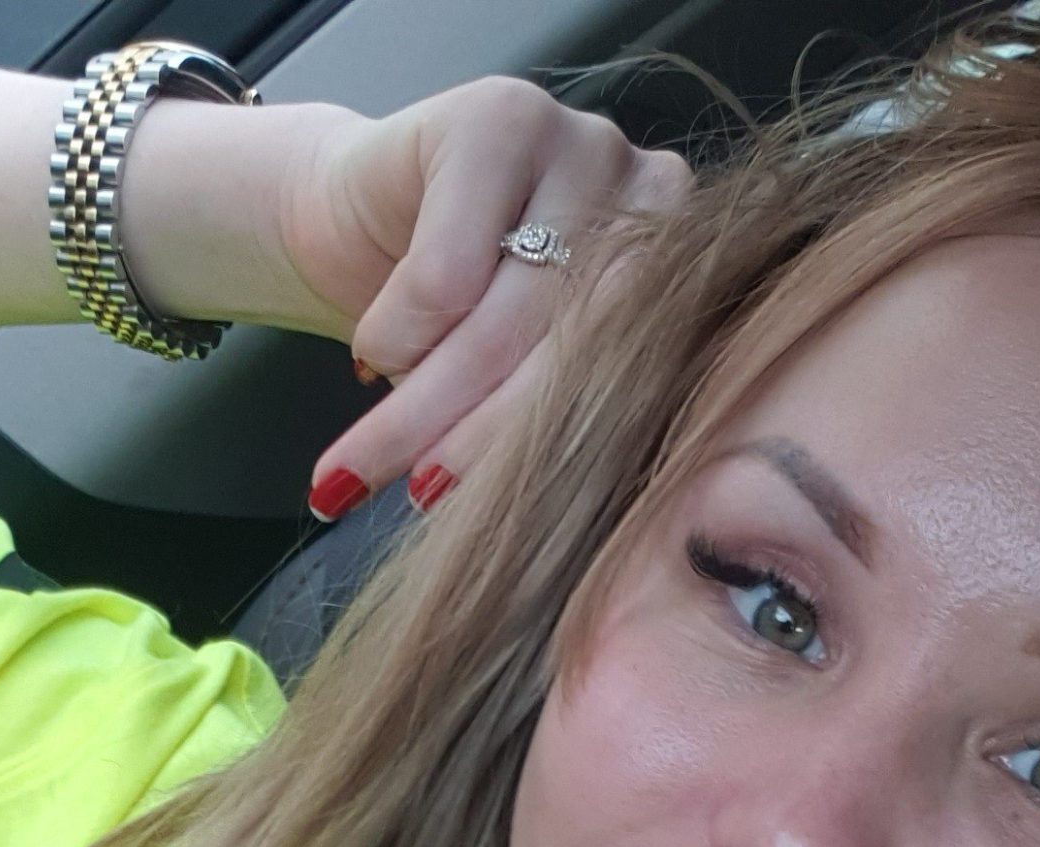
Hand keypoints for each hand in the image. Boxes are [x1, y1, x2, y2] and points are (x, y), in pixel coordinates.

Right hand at [276, 76, 691, 517]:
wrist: (360, 219)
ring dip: (423, 407)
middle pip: (571, 356)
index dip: (556, 468)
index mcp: (682, 284)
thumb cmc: (450, 321)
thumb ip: (552, 427)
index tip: (497, 534)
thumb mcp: (513, 384)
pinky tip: (375, 352)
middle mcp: (653, 203)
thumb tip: (547, 535)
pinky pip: (446, 272)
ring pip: (507, 320)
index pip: (629, 391)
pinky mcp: (500, 117)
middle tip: (412, 502)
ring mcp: (586, 148)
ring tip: (357, 468)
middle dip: (476, 444)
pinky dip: (398, 332)